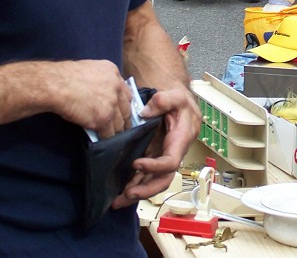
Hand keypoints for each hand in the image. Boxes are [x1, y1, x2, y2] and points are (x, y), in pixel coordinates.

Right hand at [48, 60, 131, 139]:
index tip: (122, 110)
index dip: (123, 103)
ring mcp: (112, 103)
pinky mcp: (104, 118)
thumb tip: (100, 92)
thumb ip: (101, 80)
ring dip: (118, 130)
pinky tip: (105, 140)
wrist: (57, 85)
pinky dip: (107, 137)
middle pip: (126, 108)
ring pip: (120, 122)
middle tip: (124, 126)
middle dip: (125, 118)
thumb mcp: (90, 69)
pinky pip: (109, 132)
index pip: (125, 91)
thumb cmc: (65, 76)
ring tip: (116, 136)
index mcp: (113, 73)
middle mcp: (116, 87)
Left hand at [112, 86, 200, 208]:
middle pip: (163, 180)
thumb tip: (145, 113)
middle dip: (146, 190)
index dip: (155, 167)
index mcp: (180, 140)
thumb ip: (163, 100)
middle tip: (127, 193)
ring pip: (152, 182)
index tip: (136, 164)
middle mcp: (172, 154)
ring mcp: (162, 158)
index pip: (171, 161)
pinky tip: (118, 192)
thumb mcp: (175, 95)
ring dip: (136, 193)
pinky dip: (132, 185)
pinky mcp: (152, 159)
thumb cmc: (178, 101)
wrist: (177, 104)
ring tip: (116, 201)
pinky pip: (144, 177)